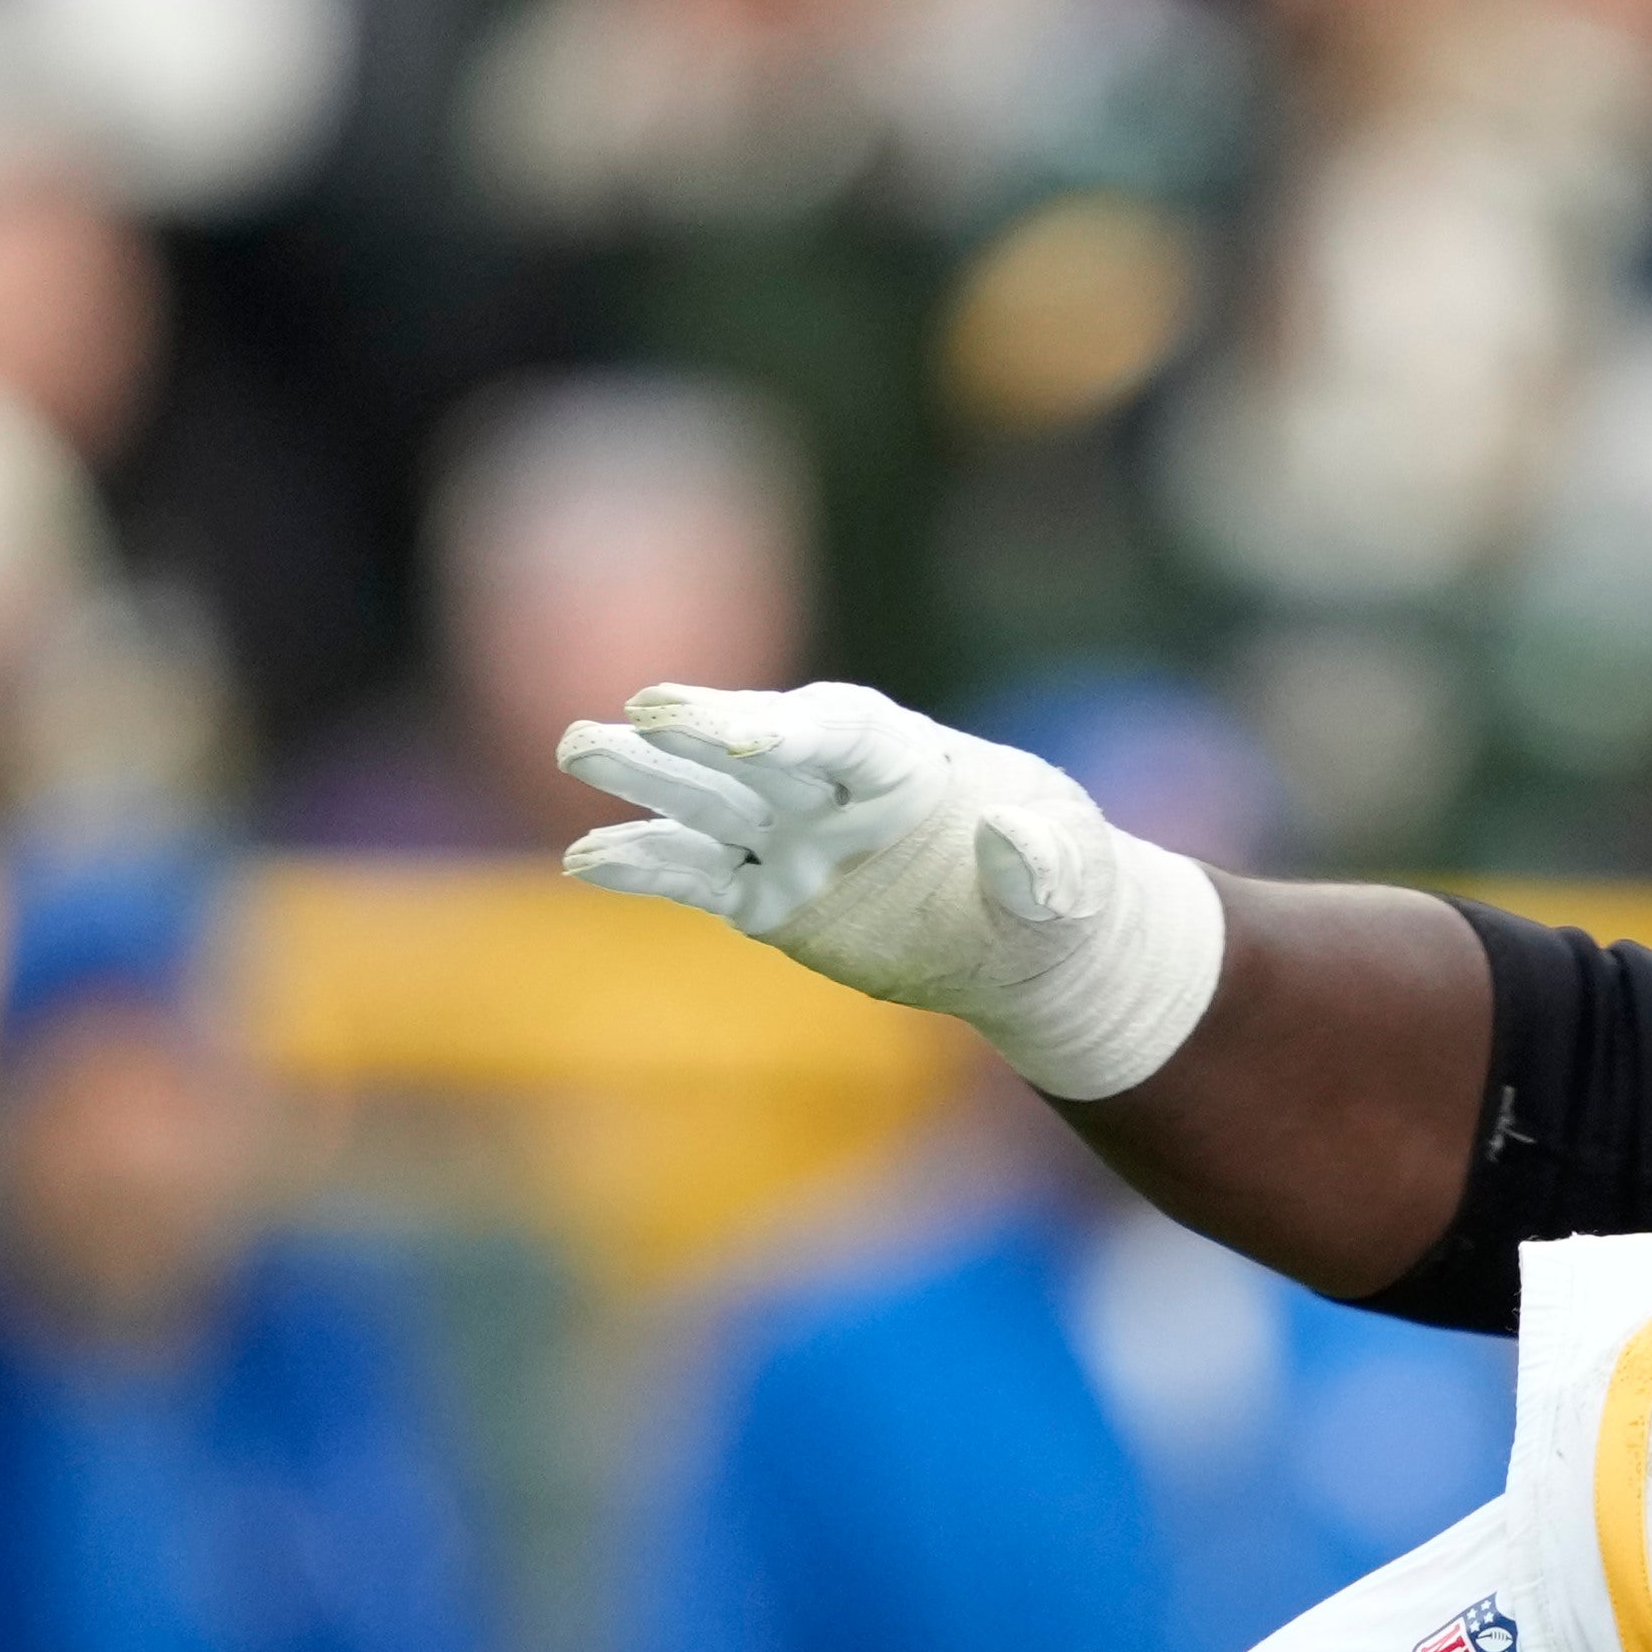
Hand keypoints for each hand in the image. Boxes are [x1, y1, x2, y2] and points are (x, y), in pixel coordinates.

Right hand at [555, 679, 1223, 1100]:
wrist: (1029, 936)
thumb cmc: (1056, 878)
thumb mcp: (1072, 869)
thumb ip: (1047, 857)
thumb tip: (1010, 842)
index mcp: (903, 757)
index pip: (834, 732)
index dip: (782, 728)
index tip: (733, 730)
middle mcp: (832, 787)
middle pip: (750, 753)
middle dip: (692, 735)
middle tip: (626, 715)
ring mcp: (793, 839)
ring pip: (708, 804)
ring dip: (645, 779)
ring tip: (578, 749)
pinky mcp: (771, 898)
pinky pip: (701, 878)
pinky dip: (647, 868)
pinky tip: (586, 861)